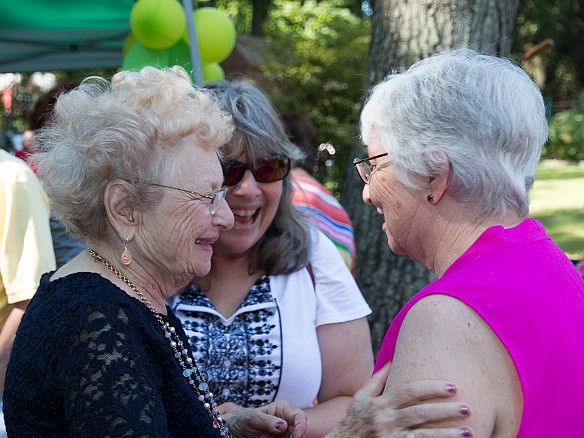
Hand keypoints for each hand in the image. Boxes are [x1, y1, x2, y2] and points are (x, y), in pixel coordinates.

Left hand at [223, 400, 306, 437]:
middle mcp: (286, 420)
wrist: (234, 432)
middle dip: (298, 437)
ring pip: (296, 437)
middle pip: (300, 429)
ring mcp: (284, 432)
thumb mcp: (252, 418)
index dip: (301, 426)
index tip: (297, 437)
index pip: (299, 416)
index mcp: (282, 409)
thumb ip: (267, 421)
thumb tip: (283, 426)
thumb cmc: (242, 419)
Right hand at [326, 363, 472, 437]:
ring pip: (424, 436)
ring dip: (448, 434)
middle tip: (467, 407)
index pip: (410, 391)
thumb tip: (391, 361)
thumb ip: (377, 381)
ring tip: (470, 432)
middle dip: (445, 410)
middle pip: (420, 413)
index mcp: (380, 403)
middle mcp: (385, 420)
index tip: (452, 386)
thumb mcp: (360, 399)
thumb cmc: (352, 421)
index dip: (432, 388)